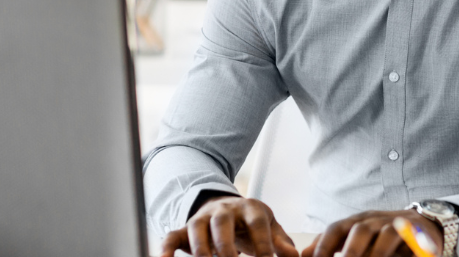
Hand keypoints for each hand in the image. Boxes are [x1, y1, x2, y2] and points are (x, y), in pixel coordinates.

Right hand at [159, 196, 299, 256]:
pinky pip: (171, 237)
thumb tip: (293, 256)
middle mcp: (223, 209)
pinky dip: (166, 249)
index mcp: (249, 208)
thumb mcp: (268, 227)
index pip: (257, 222)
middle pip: (222, 222)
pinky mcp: (184, 229)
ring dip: (201, 249)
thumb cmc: (250, 223)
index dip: (263, 243)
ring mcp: (201, 218)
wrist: (226, 207)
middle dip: (226, 246)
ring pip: (196, 228)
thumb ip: (280, 242)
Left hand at [303, 210, 441, 256]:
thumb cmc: (382, 236)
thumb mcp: (356, 240)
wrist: (422, 225)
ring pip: (385, 234)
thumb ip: (332, 245)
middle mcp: (374, 220)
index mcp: (356, 221)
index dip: (324, 244)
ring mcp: (396, 223)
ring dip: (376, 252)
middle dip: (350, 250)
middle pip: (359, 230)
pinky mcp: (415, 230)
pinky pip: (410, 237)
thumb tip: (305, 254)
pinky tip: (403, 254)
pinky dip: (407, 244)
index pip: (336, 228)